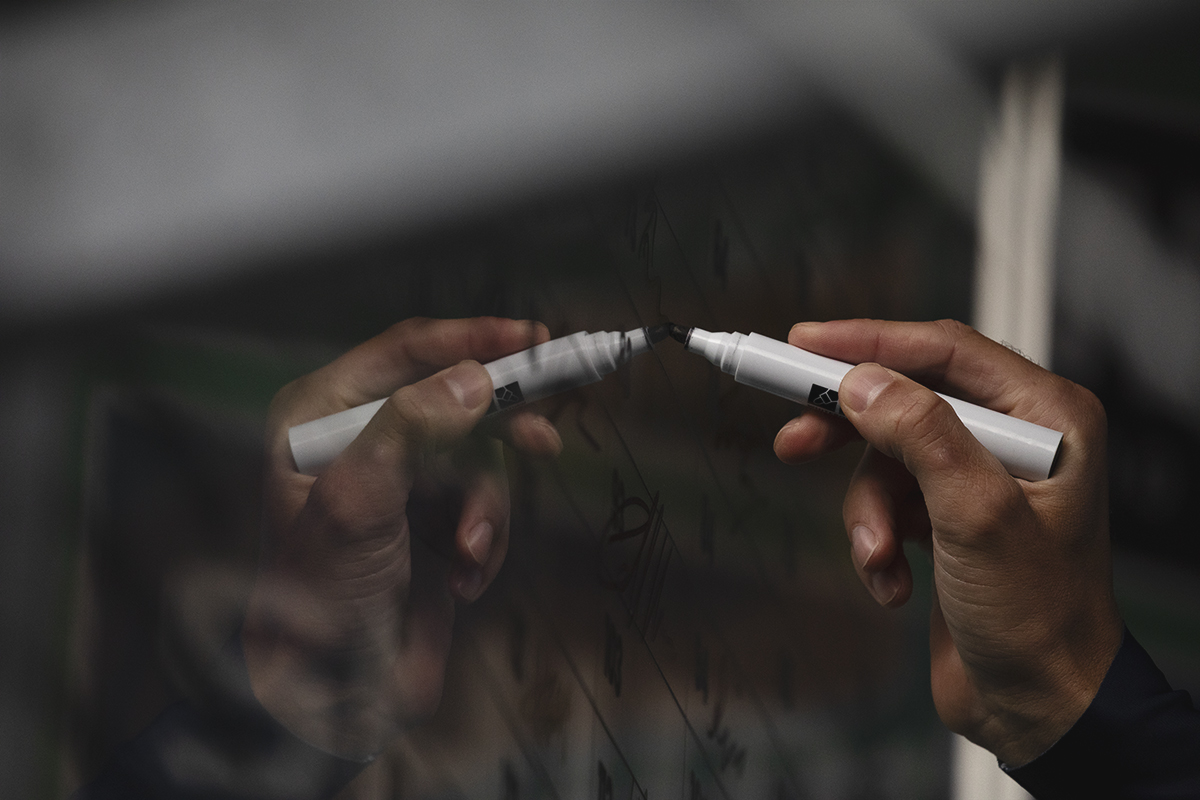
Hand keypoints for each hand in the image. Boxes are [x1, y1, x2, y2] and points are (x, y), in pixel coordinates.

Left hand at [241, 317, 561, 759]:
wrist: (335, 694)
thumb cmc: (320, 597)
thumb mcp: (359, 501)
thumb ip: (411, 428)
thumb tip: (473, 379)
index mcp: (320, 415)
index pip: (406, 352)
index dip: (472, 341)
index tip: (531, 340)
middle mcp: (360, 438)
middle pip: (456, 400)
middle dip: (495, 434)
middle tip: (542, 439)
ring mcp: (401, 482)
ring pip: (481, 459)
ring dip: (486, 510)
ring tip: (468, 552)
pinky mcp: (433, 523)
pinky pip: (486, 507)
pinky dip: (486, 542)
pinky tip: (462, 579)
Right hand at [774, 319, 1123, 766]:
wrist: (1039, 706)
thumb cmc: (1040, 618)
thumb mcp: (977, 516)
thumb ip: (921, 436)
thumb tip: (863, 383)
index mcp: (1046, 417)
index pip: (943, 352)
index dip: (868, 342)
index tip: (802, 343)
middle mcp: (1014, 437)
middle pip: (903, 399)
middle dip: (848, 429)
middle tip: (794, 438)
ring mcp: (977, 478)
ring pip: (884, 459)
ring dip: (868, 512)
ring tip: (879, 556)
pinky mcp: (946, 516)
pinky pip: (885, 502)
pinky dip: (875, 541)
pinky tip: (893, 582)